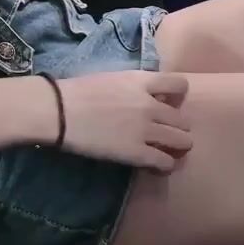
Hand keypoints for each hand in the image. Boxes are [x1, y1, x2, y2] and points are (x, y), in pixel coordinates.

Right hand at [54, 70, 191, 171]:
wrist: (60, 111)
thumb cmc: (78, 91)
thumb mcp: (112, 78)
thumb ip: (132, 87)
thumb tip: (142, 95)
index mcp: (141, 81)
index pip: (180, 84)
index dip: (178, 96)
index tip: (168, 103)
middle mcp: (150, 104)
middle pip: (183, 119)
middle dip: (177, 128)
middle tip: (164, 134)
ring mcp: (146, 130)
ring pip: (182, 141)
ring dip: (176, 147)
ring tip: (164, 151)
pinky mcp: (137, 153)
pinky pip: (165, 162)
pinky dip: (165, 165)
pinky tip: (155, 166)